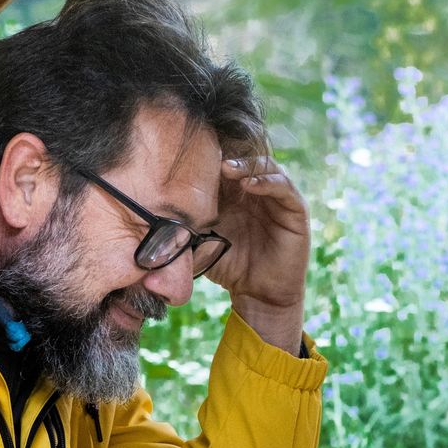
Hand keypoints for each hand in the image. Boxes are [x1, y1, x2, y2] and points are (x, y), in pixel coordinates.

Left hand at [205, 156, 309, 350]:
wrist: (257, 295)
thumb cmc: (228, 267)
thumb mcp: (202, 240)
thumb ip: (186, 224)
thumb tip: (152, 212)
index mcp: (235, 194)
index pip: (224, 165)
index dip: (209, 157)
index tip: (188, 154)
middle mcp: (257, 190)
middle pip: (244, 159)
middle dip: (227, 154)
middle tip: (208, 152)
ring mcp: (278, 198)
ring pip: (265, 167)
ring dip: (246, 164)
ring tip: (227, 167)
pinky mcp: (295, 210)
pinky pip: (284, 187)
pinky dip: (267, 181)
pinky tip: (249, 184)